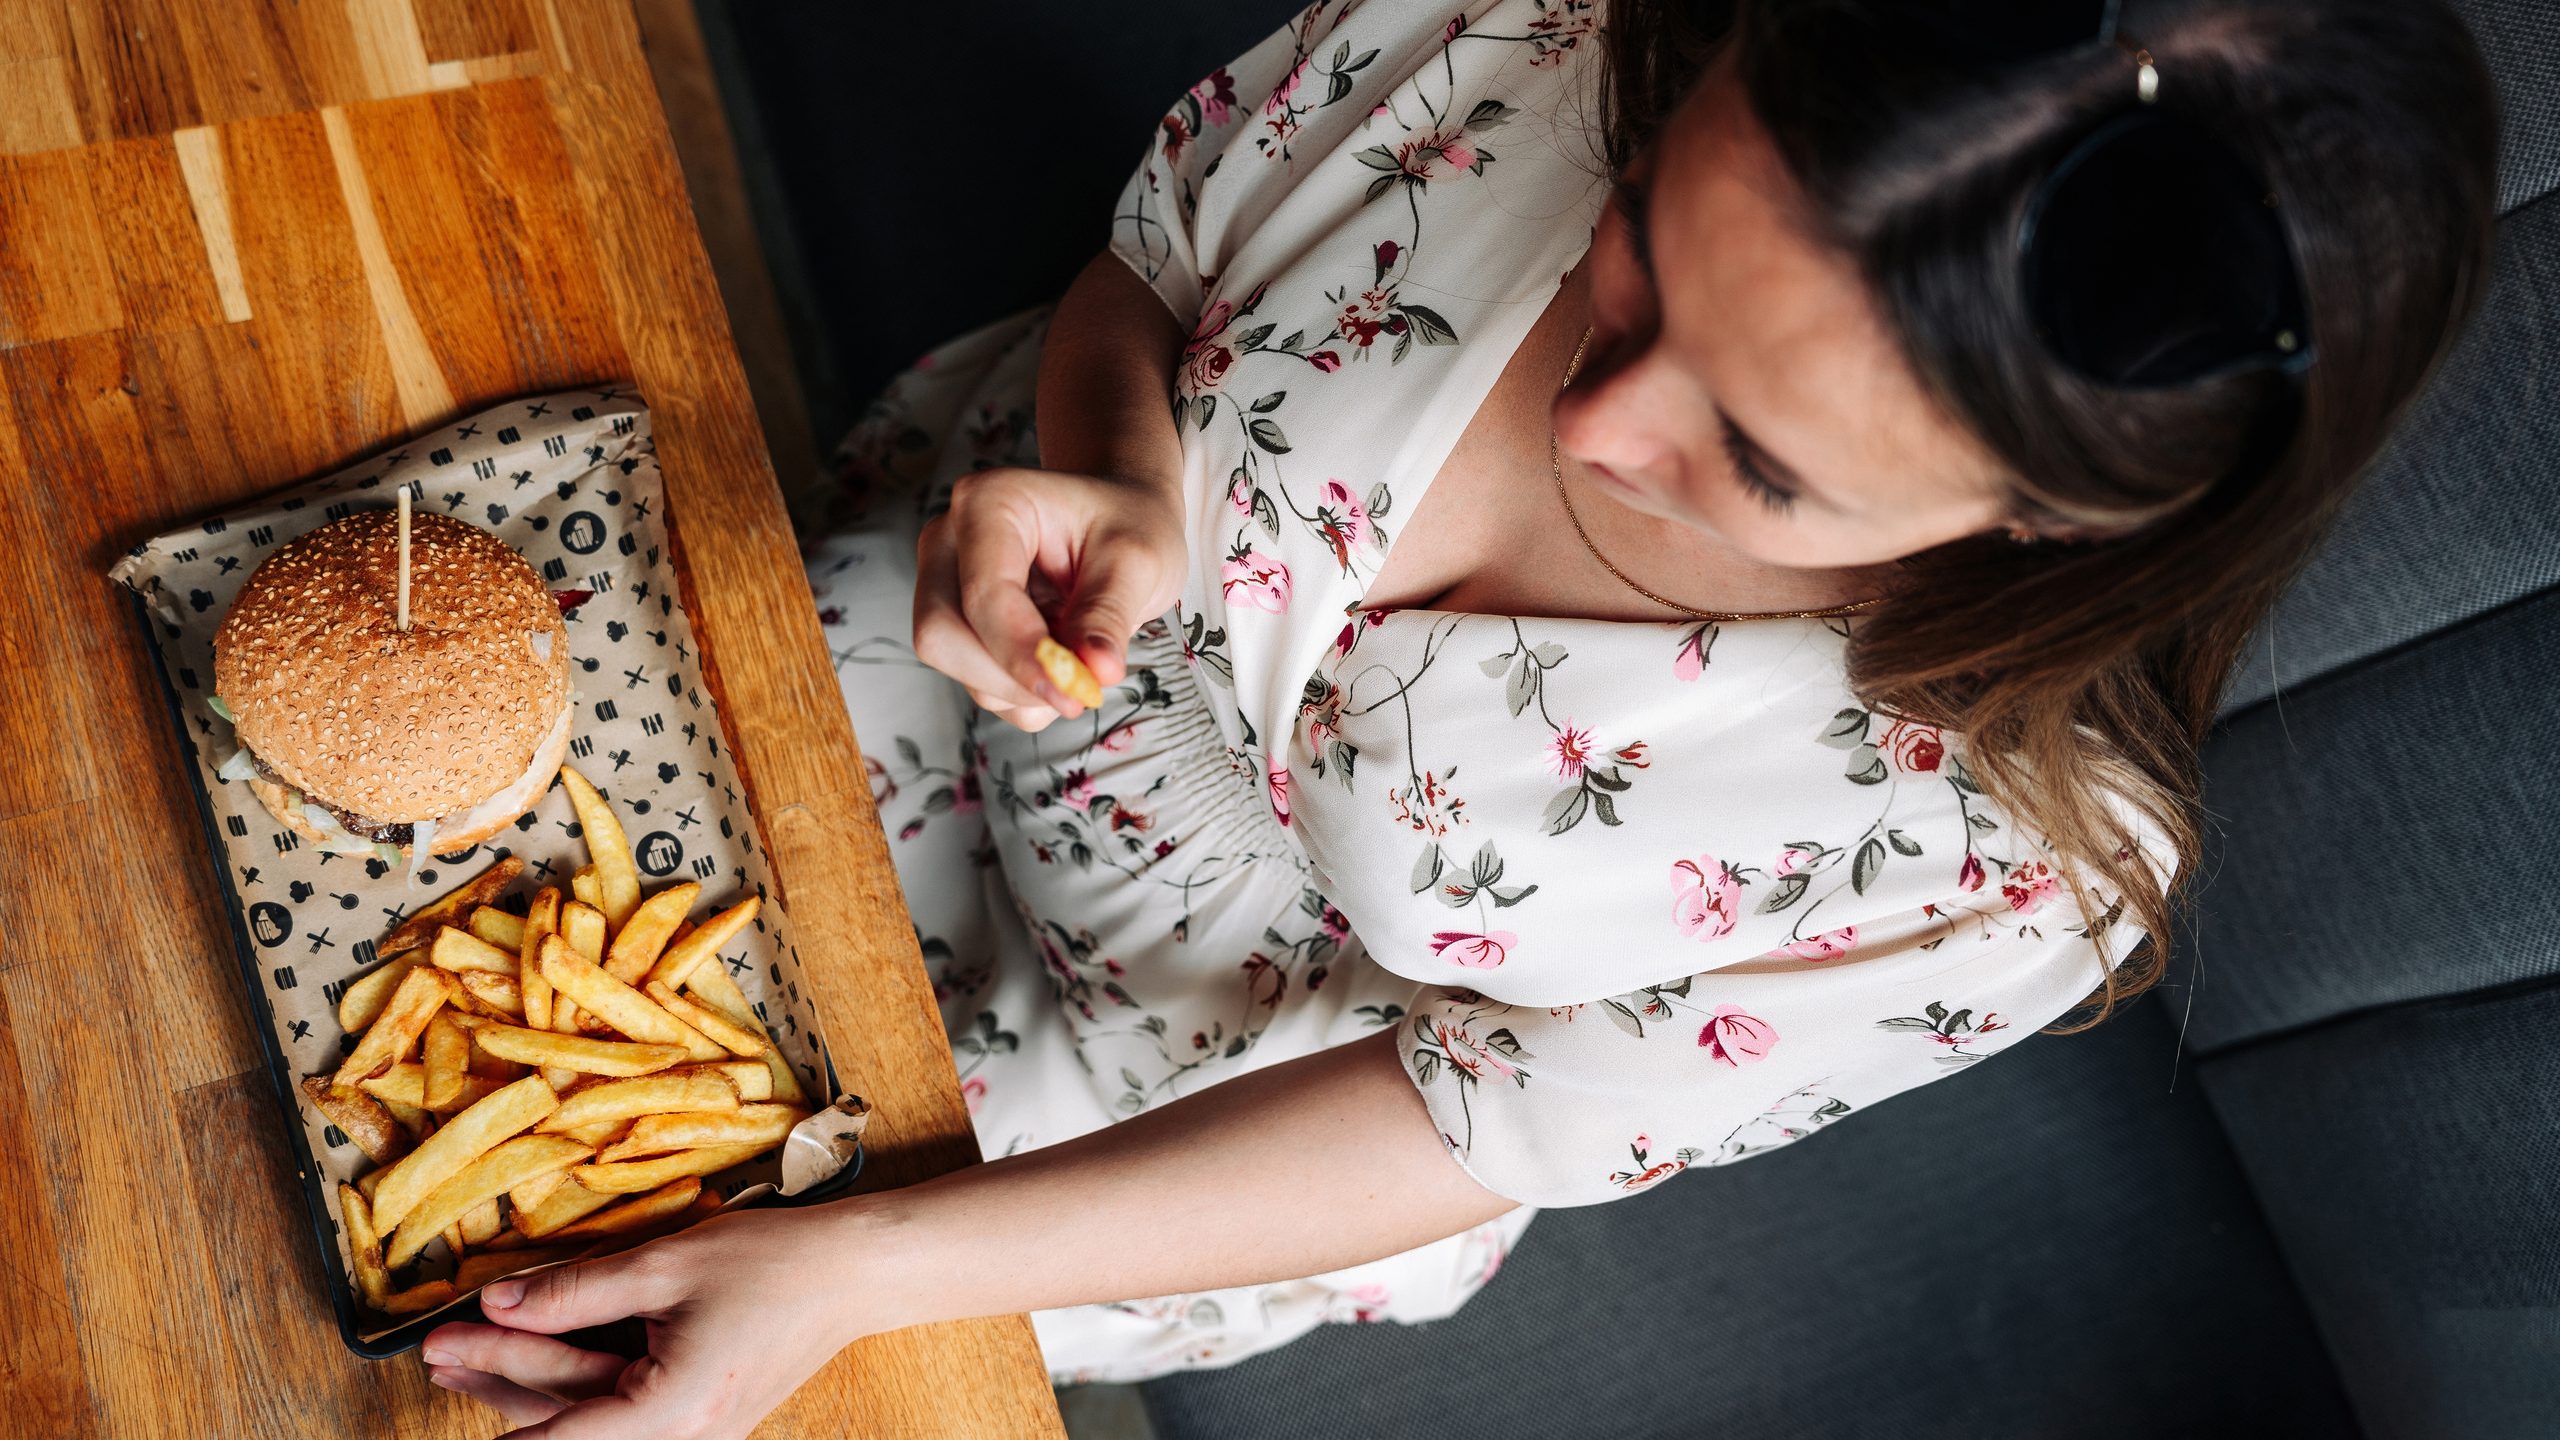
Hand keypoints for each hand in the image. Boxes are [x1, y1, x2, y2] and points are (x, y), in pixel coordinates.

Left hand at [418, 1204, 878, 1438]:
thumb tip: (499, 1302)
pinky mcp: (699, 1420)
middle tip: (438, 1348)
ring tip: (464, 1355)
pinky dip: (572, 1386)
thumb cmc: (777, 1263)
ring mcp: (693, 1436)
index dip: (492, 1381)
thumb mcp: (667, 1265)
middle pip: (563, 1423)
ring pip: (586, 1421)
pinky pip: (618, 1413)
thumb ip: (576, 1291)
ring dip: (525, 1386)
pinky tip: (532, 1359)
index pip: (555, 1429)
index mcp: (673, 1413)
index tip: (441, 1352)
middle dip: (496, 1379)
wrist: (855, 1274)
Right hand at [914, 465, 1183, 731]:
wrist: (1122, 519)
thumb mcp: (1138, 561)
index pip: (983, 595)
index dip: (1022, 653)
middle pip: (941, 635)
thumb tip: (1094, 671)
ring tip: (1081, 656)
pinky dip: (1024, 694)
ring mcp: (947, 585)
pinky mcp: (959, 624)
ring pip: (958, 668)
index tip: (1070, 691)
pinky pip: (977, 684)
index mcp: (989, 503)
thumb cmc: (1126, 522)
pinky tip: (1062, 662)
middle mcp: (951, 542)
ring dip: (1025, 689)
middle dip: (1012, 678)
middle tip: (1080, 687)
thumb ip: (1109, 616)